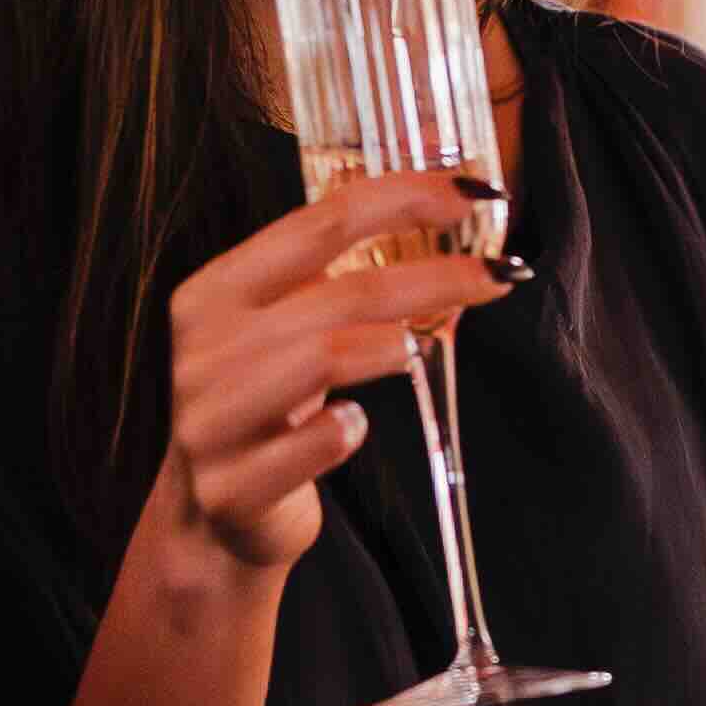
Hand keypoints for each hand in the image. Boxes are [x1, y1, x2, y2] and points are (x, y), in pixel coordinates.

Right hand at [155, 169, 516, 573]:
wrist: (215, 514)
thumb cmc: (267, 406)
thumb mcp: (284, 330)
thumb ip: (338, 276)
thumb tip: (443, 209)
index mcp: (216, 291)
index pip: (319, 222)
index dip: (401, 198)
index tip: (469, 192)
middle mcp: (205, 348)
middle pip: (340, 291)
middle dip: (434, 275)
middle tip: (499, 274)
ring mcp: (212, 419)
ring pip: (323, 356)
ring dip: (392, 344)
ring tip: (424, 347)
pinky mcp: (235, 487)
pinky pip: (314, 443)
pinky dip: (346, 429)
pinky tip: (357, 423)